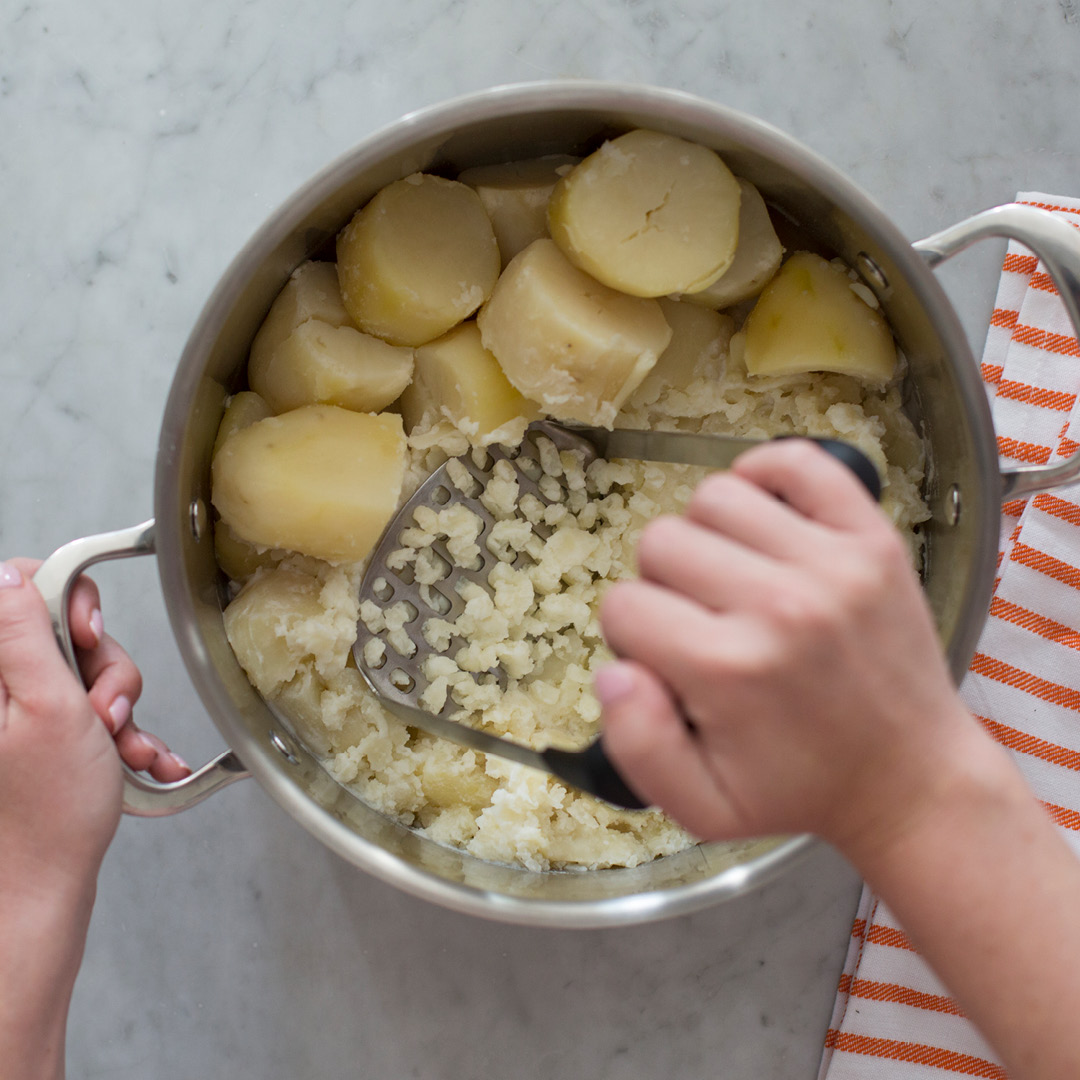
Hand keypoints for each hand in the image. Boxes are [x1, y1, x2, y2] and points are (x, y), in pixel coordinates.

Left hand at [0, 558, 188, 898]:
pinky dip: (115, 730)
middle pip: (63, 631)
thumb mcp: (49, 707)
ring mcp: (15, 712)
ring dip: (115, 707)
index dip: (68, 601)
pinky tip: (131, 757)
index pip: (20, 587)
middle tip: (103, 712)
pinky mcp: (36, 734)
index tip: (88, 639)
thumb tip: (11, 577)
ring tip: (119, 746)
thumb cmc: (46, 813)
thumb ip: (25, 633)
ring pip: (83, 671)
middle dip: (102, 670)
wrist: (42, 887)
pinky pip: (85, 707)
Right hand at [596, 439, 974, 856]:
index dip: (632, 633)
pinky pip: (799, 462)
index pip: (623, 604)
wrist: (910, 778)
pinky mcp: (872, 539)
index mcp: (730, 670)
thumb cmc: (797, 788)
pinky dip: (767, 475)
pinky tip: (763, 521)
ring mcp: (832, 563)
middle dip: (663, 583)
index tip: (668, 660)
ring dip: (707, 535)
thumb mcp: (702, 806)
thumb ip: (637, 745)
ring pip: (714, 496)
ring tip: (732, 578)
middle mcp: (779, 605)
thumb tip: (613, 670)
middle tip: (701, 623)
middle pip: (660, 541)